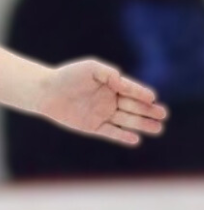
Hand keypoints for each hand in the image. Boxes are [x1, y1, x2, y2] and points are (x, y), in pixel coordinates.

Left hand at [36, 60, 167, 146]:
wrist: (47, 92)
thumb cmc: (68, 76)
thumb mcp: (91, 69)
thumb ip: (110, 74)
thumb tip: (124, 82)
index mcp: (112, 85)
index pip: (132, 90)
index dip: (142, 94)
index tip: (153, 98)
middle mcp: (110, 100)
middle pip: (133, 107)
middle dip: (149, 111)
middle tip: (163, 115)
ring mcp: (103, 114)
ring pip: (126, 121)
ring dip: (142, 125)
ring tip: (158, 129)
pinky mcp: (93, 127)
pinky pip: (111, 133)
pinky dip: (122, 137)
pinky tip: (136, 140)